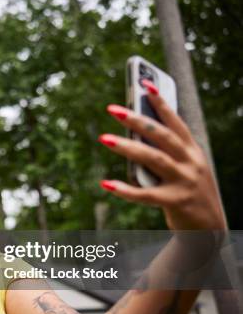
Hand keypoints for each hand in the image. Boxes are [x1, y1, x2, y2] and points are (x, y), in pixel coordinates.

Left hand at [99, 80, 225, 229]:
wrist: (209, 229)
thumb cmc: (188, 193)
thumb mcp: (183, 169)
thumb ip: (164, 154)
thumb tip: (133, 136)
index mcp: (193, 151)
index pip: (175, 122)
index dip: (160, 103)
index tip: (144, 84)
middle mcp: (191, 163)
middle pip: (161, 136)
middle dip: (137, 119)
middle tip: (113, 109)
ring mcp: (184, 182)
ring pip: (152, 159)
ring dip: (127, 147)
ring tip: (104, 138)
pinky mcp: (175, 202)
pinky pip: (145, 194)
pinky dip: (124, 189)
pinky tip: (106, 183)